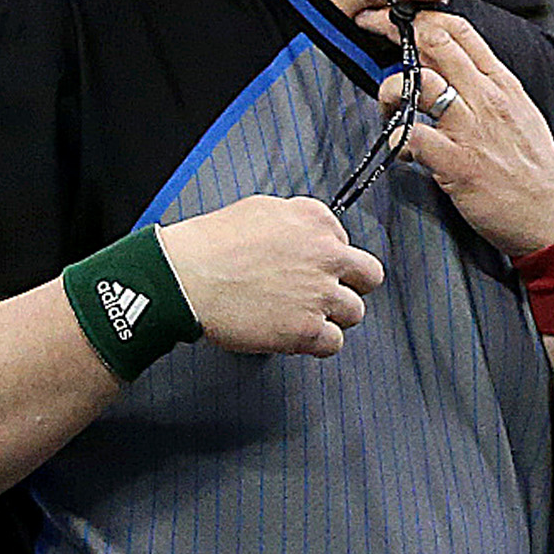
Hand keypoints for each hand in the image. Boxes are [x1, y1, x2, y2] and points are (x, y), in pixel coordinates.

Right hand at [154, 195, 384, 357]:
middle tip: (329, 293)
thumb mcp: (258, 209)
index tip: (312, 266)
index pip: (344, 240)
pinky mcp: (307, 329)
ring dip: (333, 316)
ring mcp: (319, 293)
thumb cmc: (208, 245)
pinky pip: (333, 343)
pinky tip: (298, 336)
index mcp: (313, 220)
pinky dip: (318, 343)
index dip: (328, 257)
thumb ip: (294, 221)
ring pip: (355, 312)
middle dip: (352, 285)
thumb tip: (305, 236)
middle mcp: (325, 254)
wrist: (184, 278)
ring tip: (304, 315)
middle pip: (369, 276)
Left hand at [360, 8, 553, 261]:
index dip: (418, 16)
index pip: (457, 30)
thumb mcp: (519, 113)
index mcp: (501, 84)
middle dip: (389, 28)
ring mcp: (470, 130)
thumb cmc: (534, 168)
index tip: (393, 17)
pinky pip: (410, 136)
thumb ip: (487, 87)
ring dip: (388, 91)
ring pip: (415, 83)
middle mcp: (485, 99)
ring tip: (388, 110)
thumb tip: (449, 68)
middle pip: (432, 42)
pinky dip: (397, 140)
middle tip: (369, 31)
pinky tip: (403, 152)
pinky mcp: (457, 164)